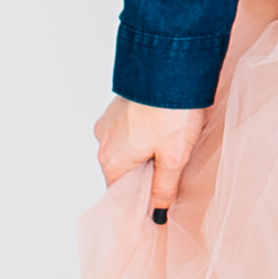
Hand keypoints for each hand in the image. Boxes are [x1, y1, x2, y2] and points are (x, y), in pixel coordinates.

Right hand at [94, 96, 207, 221]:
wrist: (171, 65)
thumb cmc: (171, 111)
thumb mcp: (173, 158)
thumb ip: (164, 189)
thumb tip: (158, 213)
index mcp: (112, 160)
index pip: (120, 194)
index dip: (140, 199)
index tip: (158, 199)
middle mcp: (104, 142)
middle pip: (123, 171)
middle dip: (146, 173)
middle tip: (172, 166)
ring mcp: (109, 122)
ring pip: (126, 149)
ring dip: (146, 151)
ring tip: (171, 142)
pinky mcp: (119, 107)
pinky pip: (128, 130)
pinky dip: (144, 133)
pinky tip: (164, 127)